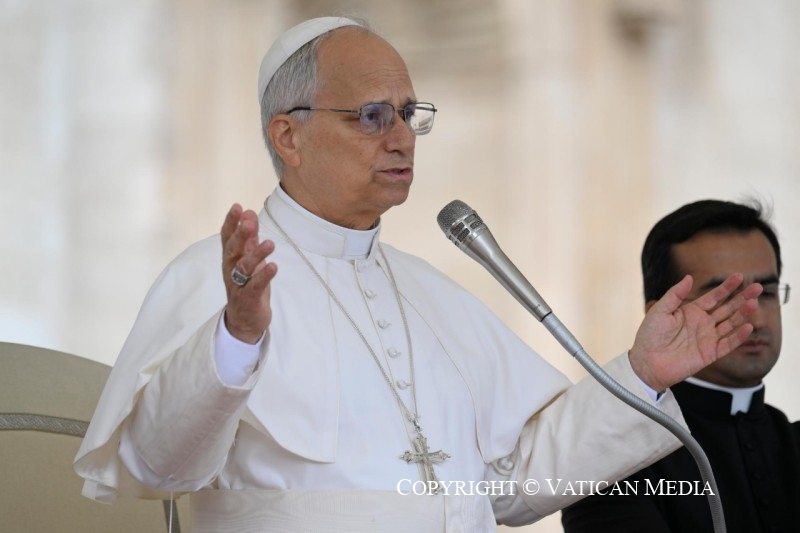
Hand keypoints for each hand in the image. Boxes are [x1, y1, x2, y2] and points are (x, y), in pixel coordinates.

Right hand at [221, 204, 277, 343]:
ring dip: (256, 254)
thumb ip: (250, 238)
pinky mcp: (250, 298)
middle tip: (249, 222)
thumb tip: (249, 214)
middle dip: (240, 235)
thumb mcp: (249, 259)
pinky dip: (264, 276)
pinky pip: (256, 286)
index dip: (231, 222)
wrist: (244, 321)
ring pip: (244, 267)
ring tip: (270, 243)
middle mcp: (231, 270)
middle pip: (233, 250)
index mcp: (230, 258)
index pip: (227, 237)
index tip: (237, 206)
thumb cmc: (247, 285)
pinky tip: (273, 266)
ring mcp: (239, 285)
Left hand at [629, 273, 761, 391]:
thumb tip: (689, 277)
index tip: (739, 276)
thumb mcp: (660, 311)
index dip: (726, 288)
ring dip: (743, 314)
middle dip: (742, 298)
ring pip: (730, 324)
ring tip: (754, 303)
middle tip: (758, 287)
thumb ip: (675, 294)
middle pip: (727, 309)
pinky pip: (728, 344)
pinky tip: (748, 326)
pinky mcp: (710, 354)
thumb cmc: (649, 336)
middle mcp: (702, 324)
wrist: (647, 363)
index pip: (713, 297)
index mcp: (691, 312)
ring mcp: (707, 339)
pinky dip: (738, 337)